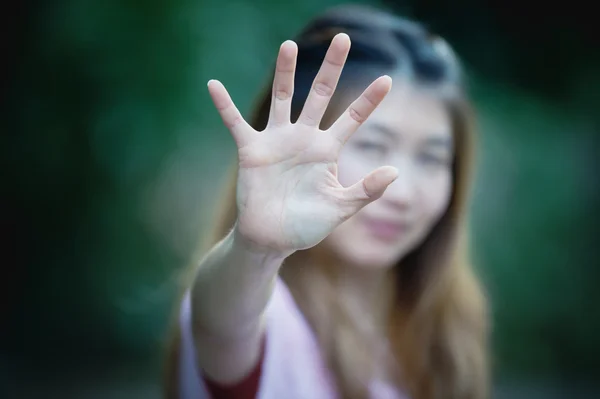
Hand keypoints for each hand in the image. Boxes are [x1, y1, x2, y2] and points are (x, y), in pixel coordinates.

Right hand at [207, 33, 397, 254]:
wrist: (272, 239)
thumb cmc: (306, 225)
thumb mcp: (340, 208)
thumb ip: (366, 190)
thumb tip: (396, 171)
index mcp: (327, 150)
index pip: (352, 118)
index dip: (369, 100)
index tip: (388, 79)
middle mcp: (304, 138)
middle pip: (320, 94)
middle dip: (332, 68)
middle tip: (342, 39)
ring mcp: (277, 141)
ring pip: (282, 98)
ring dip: (284, 72)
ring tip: (288, 46)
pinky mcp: (252, 150)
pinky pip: (236, 123)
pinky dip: (224, 105)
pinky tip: (214, 85)